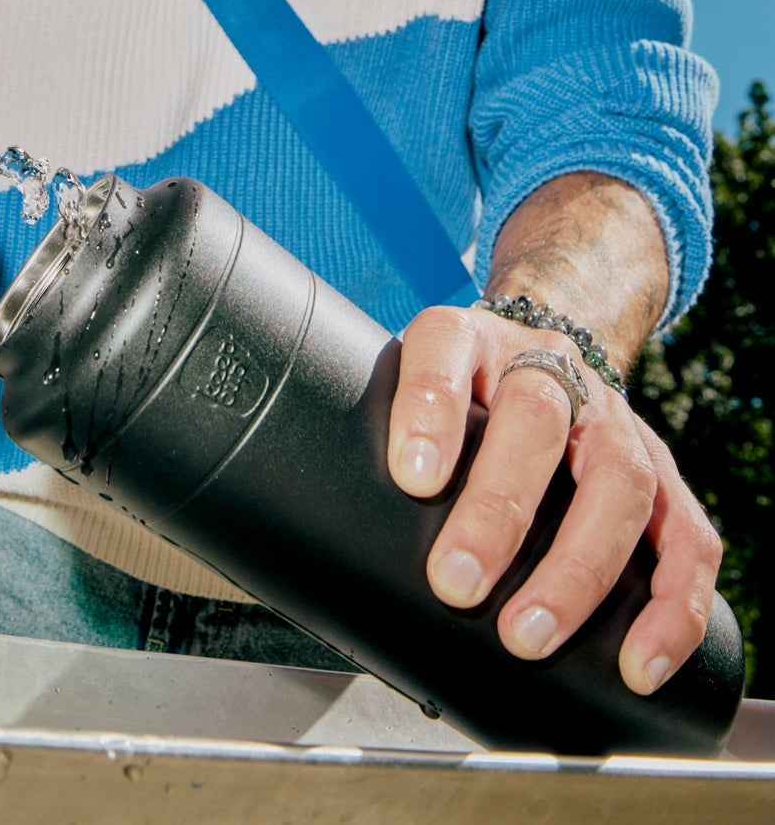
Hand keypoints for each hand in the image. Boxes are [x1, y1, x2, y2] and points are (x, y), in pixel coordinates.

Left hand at [387, 304, 722, 694]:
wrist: (542, 343)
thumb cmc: (461, 391)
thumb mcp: (413, 384)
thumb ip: (378, 440)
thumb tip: (311, 554)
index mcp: (471, 339)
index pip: (446, 352)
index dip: (431, 409)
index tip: (411, 476)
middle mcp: (548, 366)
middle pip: (537, 419)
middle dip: (498, 509)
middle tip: (454, 583)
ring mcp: (613, 418)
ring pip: (618, 479)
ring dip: (577, 567)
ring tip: (529, 635)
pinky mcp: (662, 471)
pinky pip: (686, 535)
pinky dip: (671, 603)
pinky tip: (640, 658)